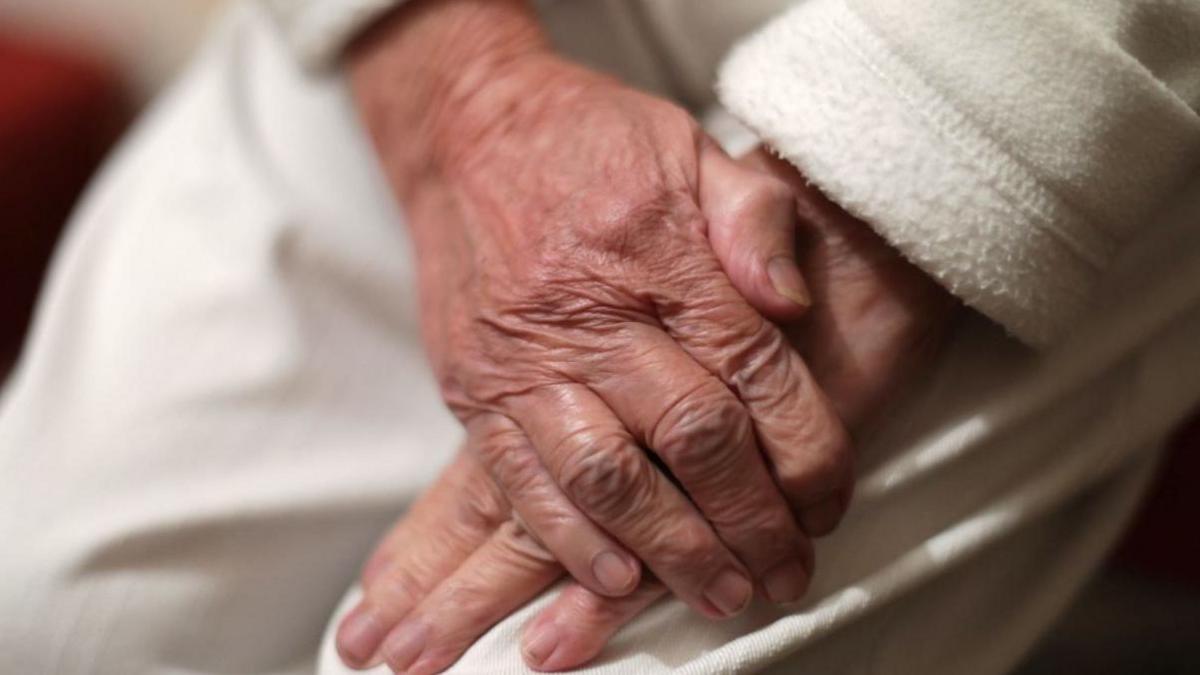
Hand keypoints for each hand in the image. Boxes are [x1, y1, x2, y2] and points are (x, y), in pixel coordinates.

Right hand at [336, 149, 956, 673]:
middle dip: (750, 521)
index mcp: (662, 255)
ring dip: (672, 550)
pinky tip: (618, 579)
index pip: (755, 373)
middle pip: (692, 439)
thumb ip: (756, 220)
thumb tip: (796, 305)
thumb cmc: (592, 142)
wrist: (468, 130)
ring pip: (608, 478)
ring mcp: (525, 358)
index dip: (806, 451)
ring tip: (719, 594)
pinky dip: (571, 542)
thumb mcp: (693, 149)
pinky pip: (520, 483)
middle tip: (785, 574)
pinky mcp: (474, 388)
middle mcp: (593, 314)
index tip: (829, 502)